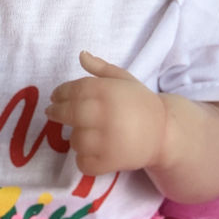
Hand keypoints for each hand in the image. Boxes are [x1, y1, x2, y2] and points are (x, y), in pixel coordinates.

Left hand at [45, 51, 167, 176]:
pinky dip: (85, 160)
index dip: (60, 93)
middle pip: (68, 114)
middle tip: (52, 113)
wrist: (165, 133)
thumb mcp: (124, 79)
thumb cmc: (141, 104)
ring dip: (77, 138)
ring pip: (75, 141)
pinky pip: (83, 163)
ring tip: (88, 134)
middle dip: (56, 113)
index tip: (55, 96)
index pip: (73, 90)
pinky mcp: (109, 162)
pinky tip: (94, 153)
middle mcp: (105, 114)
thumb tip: (81, 55)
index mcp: (108, 91)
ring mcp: (107, 140)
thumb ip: (101, 68)